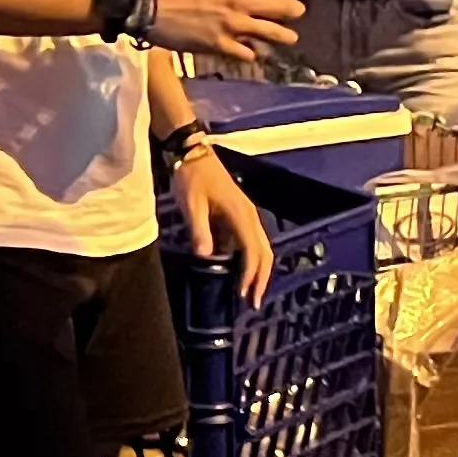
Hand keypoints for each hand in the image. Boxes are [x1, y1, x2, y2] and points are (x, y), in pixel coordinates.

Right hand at [143, 0, 303, 59]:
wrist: (152, 7)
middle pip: (279, 6)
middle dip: (294, 10)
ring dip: (284, 35)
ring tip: (291, 37)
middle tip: (299, 12)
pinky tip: (253, 55)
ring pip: (270, 32)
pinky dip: (252, 54)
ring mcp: (232, 25)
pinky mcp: (221, 44)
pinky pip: (247, 53)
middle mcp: (238, 1)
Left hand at [176, 145, 275, 305]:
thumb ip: (200, 231)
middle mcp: (250, 217)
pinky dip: (248, 260)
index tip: (245, 296)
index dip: (251, 276)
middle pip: (265, 253)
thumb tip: (206, 257)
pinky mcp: (238, 215)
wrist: (192, 153)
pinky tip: (236, 273)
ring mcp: (246, 216)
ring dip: (257, 271)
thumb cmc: (192, 177)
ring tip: (248, 293)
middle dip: (261, 279)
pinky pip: (248, 242)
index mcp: (241, 215)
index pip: (253, 252)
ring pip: (260, 248)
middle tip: (253, 303)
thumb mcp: (192, 205)